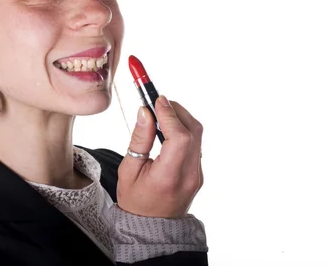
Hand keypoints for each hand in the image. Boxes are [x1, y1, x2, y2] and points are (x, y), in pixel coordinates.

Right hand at [116, 95, 203, 217]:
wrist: (151, 227)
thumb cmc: (135, 200)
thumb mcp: (128, 170)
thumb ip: (139, 139)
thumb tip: (145, 111)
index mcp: (168, 177)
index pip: (179, 137)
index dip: (169, 114)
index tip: (156, 99)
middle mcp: (189, 175)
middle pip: (194, 131)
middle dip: (176, 110)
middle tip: (157, 101)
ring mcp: (197, 174)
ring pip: (197, 135)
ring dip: (181, 118)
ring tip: (160, 113)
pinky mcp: (198, 172)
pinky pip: (196, 144)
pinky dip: (183, 130)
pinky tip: (167, 128)